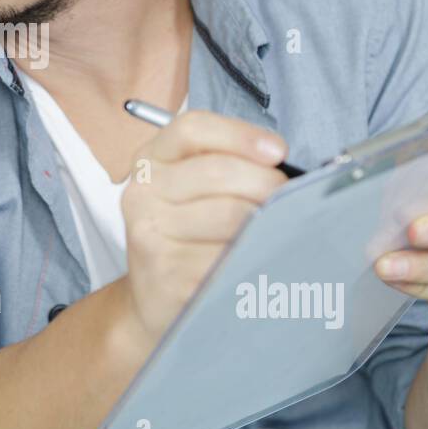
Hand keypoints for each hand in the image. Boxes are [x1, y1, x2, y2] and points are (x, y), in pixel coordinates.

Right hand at [120, 111, 288, 346]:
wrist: (153, 298)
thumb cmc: (186, 236)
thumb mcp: (191, 190)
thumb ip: (226, 165)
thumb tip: (280, 163)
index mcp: (150, 161)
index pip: (192, 129)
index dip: (240, 135)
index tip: (277, 151)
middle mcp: (142, 193)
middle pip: (218, 171)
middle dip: (266, 182)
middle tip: (285, 198)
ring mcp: (150, 235)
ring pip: (230, 216)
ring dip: (265, 222)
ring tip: (273, 230)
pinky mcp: (168, 274)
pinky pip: (228, 258)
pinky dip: (254, 257)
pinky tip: (259, 261)